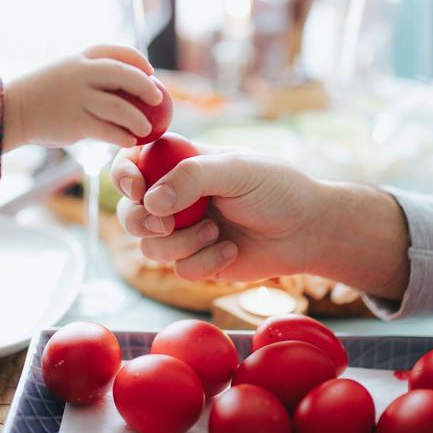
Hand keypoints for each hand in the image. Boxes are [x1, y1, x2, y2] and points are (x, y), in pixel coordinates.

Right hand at [2, 44, 162, 151]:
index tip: (150, 72)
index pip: (118, 52)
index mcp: (80, 57)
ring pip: (121, 107)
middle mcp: (81, 73)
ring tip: (146, 129)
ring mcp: (78, 97)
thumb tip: (126, 83)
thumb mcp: (66, 72)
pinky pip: (108, 130)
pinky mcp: (75, 121)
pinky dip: (123, 137)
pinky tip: (129, 142)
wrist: (13, 111)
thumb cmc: (44, 94)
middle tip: (158, 99)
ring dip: (139, 120)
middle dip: (146, 86)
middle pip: (125, 75)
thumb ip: (91, 74)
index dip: (139, 61)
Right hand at [110, 145, 410, 298]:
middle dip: (142, 220)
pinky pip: (178, 269)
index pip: (132, 163)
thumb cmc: (278, 189)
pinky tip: (231, 250)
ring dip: (181, 242)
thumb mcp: (238, 170)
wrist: (308, 231)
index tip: (137, 188)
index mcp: (180, 163)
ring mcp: (184, 230)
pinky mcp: (197, 260)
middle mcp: (176, 197)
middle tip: (167, 223)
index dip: (124, 175)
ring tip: (216, 231)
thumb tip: (150, 201)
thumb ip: (192, 177)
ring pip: (150, 245)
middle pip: (129, 211)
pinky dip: (204, 262)